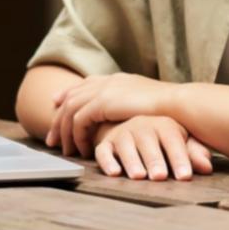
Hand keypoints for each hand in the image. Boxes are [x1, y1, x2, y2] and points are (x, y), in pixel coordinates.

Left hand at [46, 73, 175, 154]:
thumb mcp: (149, 104)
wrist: (176, 104)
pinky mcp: (102, 103)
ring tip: (65, 150)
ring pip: (71, 110)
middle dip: (58, 117)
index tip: (57, 103)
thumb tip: (134, 115)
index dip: (69, 93)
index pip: (86, 84)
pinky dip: (77, 136)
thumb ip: (135, 106)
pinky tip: (82, 149)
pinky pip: (79, 120)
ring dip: (64, 131)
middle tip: (52, 138)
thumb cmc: (171, 109)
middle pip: (72, 96)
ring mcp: (104, 90)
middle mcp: (108, 82)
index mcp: (119, 79)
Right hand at [92, 116, 212, 180]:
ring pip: (126, 146)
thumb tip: (207, 167)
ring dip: (132, 161)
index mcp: (164, 125)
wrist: (129, 126)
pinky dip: (107, 162)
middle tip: (160, 176)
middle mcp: (142, 126)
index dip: (180, 158)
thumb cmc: (161, 139)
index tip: (185, 176)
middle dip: (155, 160)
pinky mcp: (105, 144)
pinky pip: (103, 151)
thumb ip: (193, 154)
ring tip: (138, 176)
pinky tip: (114, 173)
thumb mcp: (180, 143)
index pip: (173, 140)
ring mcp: (122, 134)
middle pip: (148, 141)